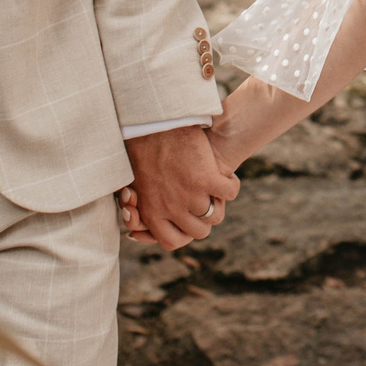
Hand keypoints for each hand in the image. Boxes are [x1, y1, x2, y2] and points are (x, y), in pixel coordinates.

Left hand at [121, 125, 240, 250]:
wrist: (151, 123)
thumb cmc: (140, 151)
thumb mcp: (134, 187)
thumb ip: (141, 210)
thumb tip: (136, 234)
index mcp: (152, 213)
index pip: (172, 242)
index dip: (183, 234)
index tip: (187, 221)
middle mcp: (172, 209)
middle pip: (199, 231)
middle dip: (203, 220)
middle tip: (204, 203)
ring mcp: (190, 195)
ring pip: (214, 215)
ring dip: (218, 203)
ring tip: (216, 190)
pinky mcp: (206, 177)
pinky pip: (229, 193)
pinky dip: (230, 186)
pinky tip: (225, 177)